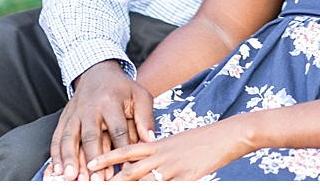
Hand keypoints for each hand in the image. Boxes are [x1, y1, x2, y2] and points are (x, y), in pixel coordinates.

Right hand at [48, 61, 155, 180]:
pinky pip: (57, 138)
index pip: (117, 129)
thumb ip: (146, 117)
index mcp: (111, 101)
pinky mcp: (64, 119)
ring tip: (71, 177)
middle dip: (92, 159)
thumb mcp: (140, 96)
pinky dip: (55, 155)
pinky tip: (56, 170)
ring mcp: (74, 114)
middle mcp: (90, 108)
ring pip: (69, 138)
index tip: (126, 167)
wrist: (97, 73)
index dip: (121, 149)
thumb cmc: (122, 89)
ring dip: (69, 159)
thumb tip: (150, 139)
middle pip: (91, 136)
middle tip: (95, 180)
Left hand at [87, 123, 249, 181]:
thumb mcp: (178, 141)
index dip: (107, 157)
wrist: (229, 135)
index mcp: (159, 144)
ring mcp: (172, 168)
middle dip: (110, 182)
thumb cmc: (204, 139)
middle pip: (129, 172)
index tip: (90, 163)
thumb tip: (145, 161)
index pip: (127, 150)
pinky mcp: (185, 177)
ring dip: (129, 189)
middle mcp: (162, 155)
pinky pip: (166, 189)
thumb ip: (160, 151)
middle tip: (95, 185)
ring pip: (143, 184)